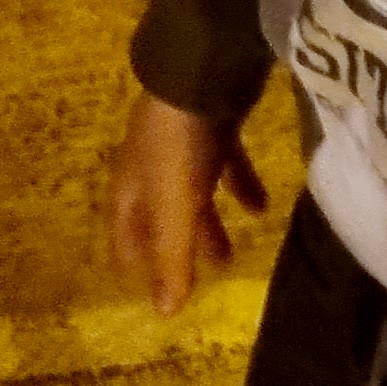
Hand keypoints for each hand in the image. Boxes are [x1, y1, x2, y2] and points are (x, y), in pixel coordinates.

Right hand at [108, 88, 267, 316]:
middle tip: (202, 279)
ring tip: (231, 255)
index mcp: (131, 188)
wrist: (200, 71)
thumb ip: (173, 258)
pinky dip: (238, 187)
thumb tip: (165, 314)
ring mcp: (180, 145)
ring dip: (208, 224)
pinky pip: (222, 165)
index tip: (151, 293)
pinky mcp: (211, 126)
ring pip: (191, 195)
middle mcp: (149, 167)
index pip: (125, 236)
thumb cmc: (178, 146)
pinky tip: (261, 205)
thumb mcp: (174, 207)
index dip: (136, 265)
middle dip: (179, 250)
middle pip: (161, 218)